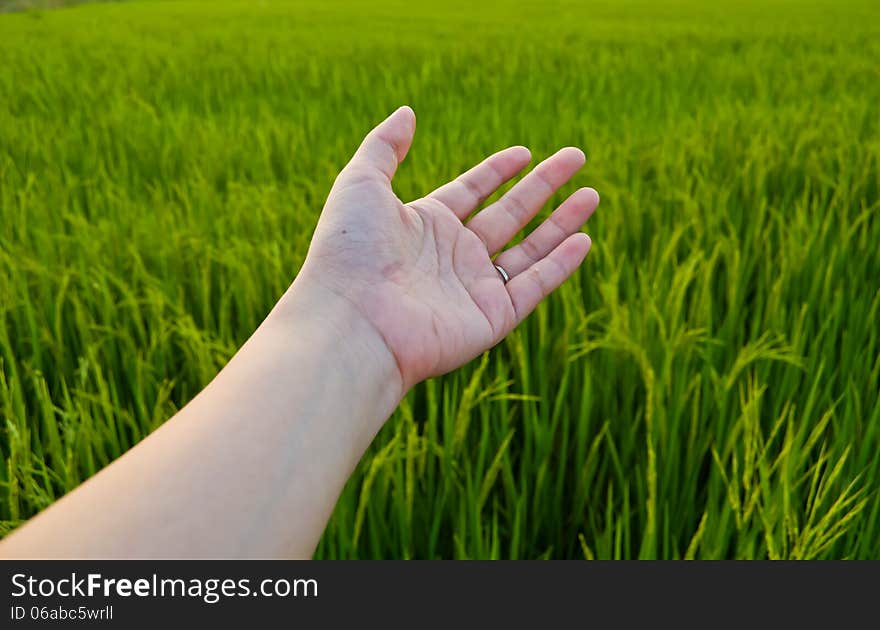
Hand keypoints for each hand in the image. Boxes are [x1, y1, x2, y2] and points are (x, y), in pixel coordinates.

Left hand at [296, 106, 598, 389]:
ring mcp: (473, 288)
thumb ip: (384, 147)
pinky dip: (560, 265)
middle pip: (509, 214)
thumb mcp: (361, 184)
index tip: (525, 152)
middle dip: (543, 186)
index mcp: (425, 225)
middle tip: (576, 156)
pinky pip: (534, 287)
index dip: (498, 171)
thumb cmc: (349, 253)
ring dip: (561, 223)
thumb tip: (407, 112)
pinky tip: (584, 239)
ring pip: (529, 249)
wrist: (351, 322)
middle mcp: (453, 256)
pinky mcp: (491, 319)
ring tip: (592, 194)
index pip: (472, 192)